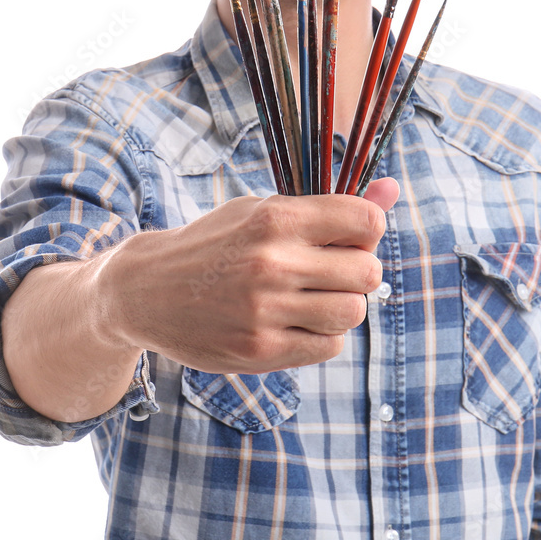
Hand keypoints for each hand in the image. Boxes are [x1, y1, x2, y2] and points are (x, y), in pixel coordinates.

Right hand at [98, 177, 399, 373]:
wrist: (146, 289)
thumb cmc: (216, 243)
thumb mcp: (264, 210)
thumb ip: (332, 206)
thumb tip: (394, 188)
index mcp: (276, 217)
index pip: (366, 221)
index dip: (368, 228)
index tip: (350, 235)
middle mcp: (273, 262)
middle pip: (368, 272)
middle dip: (359, 270)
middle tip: (331, 269)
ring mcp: (266, 310)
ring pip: (353, 312)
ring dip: (342, 305)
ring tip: (313, 296)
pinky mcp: (259, 350)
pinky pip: (328, 345)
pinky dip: (323, 334)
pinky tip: (296, 320)